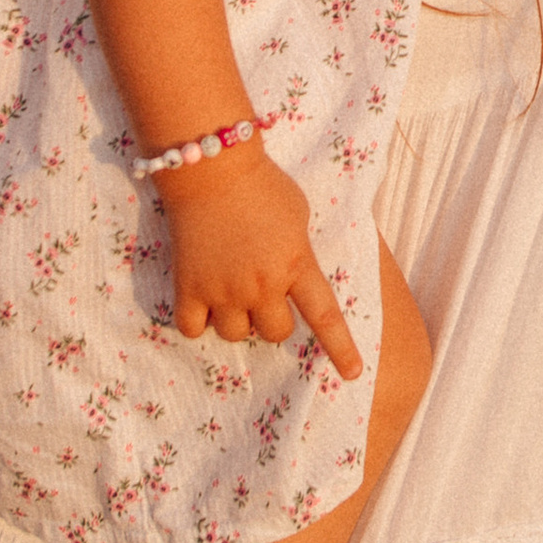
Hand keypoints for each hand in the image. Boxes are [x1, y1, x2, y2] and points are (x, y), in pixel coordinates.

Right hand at [156, 149, 359, 367]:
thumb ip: (300, 250)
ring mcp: (224, 289)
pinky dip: (198, 322)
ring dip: (235, 320)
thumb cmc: (261, 184)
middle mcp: (263, 284)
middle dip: (272, 320)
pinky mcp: (189, 288)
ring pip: (235, 335)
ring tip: (229, 291)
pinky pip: (193, 330)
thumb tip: (295, 275)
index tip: (353, 374)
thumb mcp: (298, 214)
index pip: (325, 316)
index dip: (340, 348)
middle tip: (261, 293)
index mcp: (297, 263)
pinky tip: (201, 301)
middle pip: (275, 333)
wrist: (211, 168)